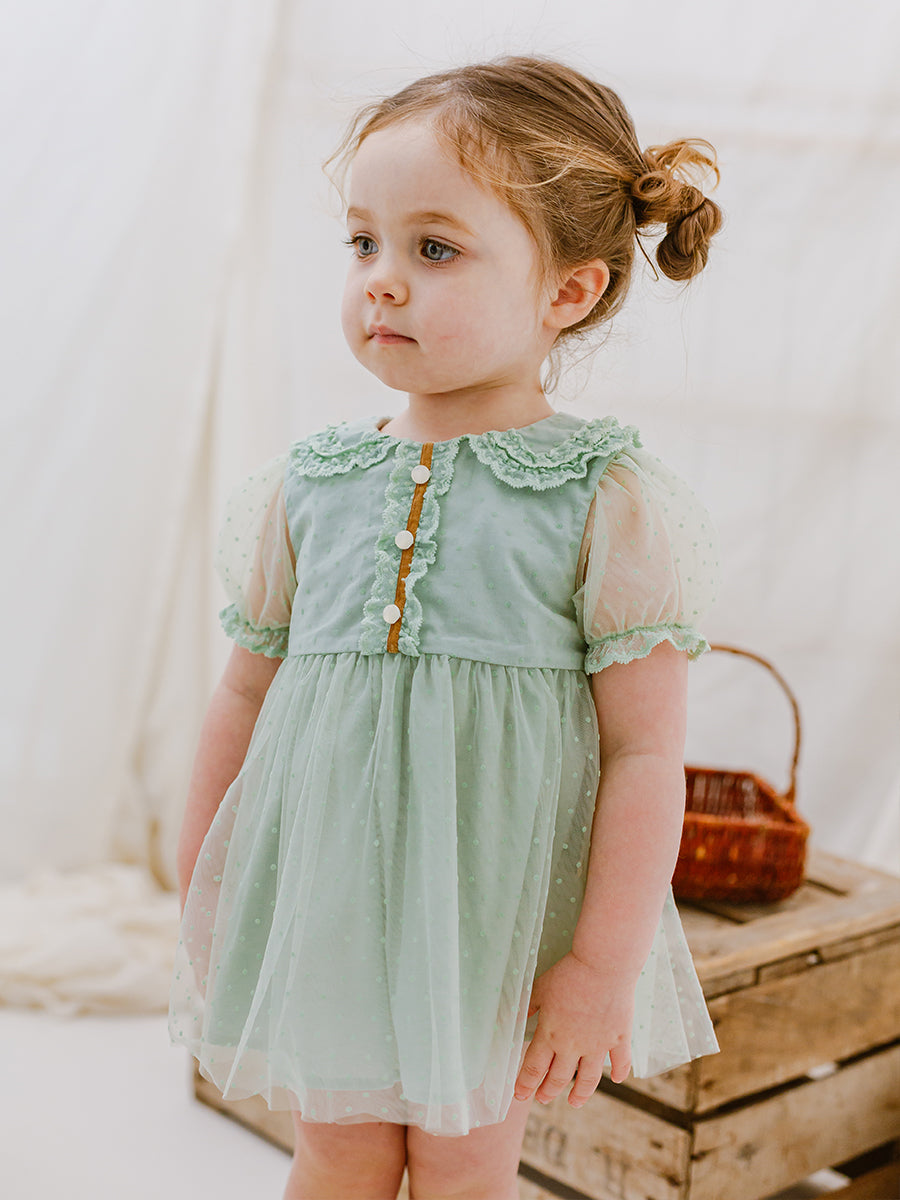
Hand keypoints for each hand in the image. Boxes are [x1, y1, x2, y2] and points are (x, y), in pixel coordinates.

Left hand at [514, 952, 634, 1107]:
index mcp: (551, 1034)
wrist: (603, 965)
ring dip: (580, 1093)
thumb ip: (529, 1006)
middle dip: (548, 1091)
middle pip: (558, 1077)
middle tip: (542, 1099)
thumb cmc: (569, 973)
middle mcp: (573, 1046)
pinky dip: (620, 1073)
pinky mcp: (620, 1038)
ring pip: (588, 1078)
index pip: (534, 1067)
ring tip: (573, 1102)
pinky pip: (621, 1061)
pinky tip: (616, 1079)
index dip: (526, 1083)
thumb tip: (515, 1018)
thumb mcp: (541, 987)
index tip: (520, 1095)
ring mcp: (598, 1045)